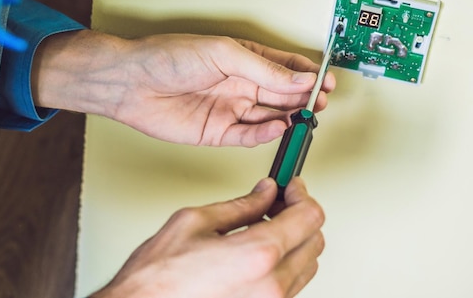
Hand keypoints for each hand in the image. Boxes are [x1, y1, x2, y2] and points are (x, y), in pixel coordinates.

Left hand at [32, 31, 335, 145]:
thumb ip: (263, 69)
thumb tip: (299, 79)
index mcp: (245, 59)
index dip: (308, 76)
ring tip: (305, 117)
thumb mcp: (223, 54)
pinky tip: (278, 127)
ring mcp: (231, 109)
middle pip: (283, 94)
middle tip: (320, 103)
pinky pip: (249, 136)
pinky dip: (266, 134)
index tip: (326, 82)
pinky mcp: (218, 132)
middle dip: (305, 99)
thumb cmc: (168, 57)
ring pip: (270, 116)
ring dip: (290, 117)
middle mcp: (241, 84)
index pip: (286, 69)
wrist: (130, 83)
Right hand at [90, 177, 324, 297]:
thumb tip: (265, 192)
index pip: (310, 215)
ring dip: (295, 240)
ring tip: (267, 226)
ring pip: (307, 264)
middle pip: (315, 239)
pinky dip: (285, 263)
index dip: (301, 194)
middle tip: (278, 202)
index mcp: (258, 255)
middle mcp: (272, 285)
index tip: (290, 186)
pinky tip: (262, 251)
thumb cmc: (157, 279)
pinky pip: (291, 285)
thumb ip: (241, 204)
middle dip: (300, 214)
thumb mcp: (195, 222)